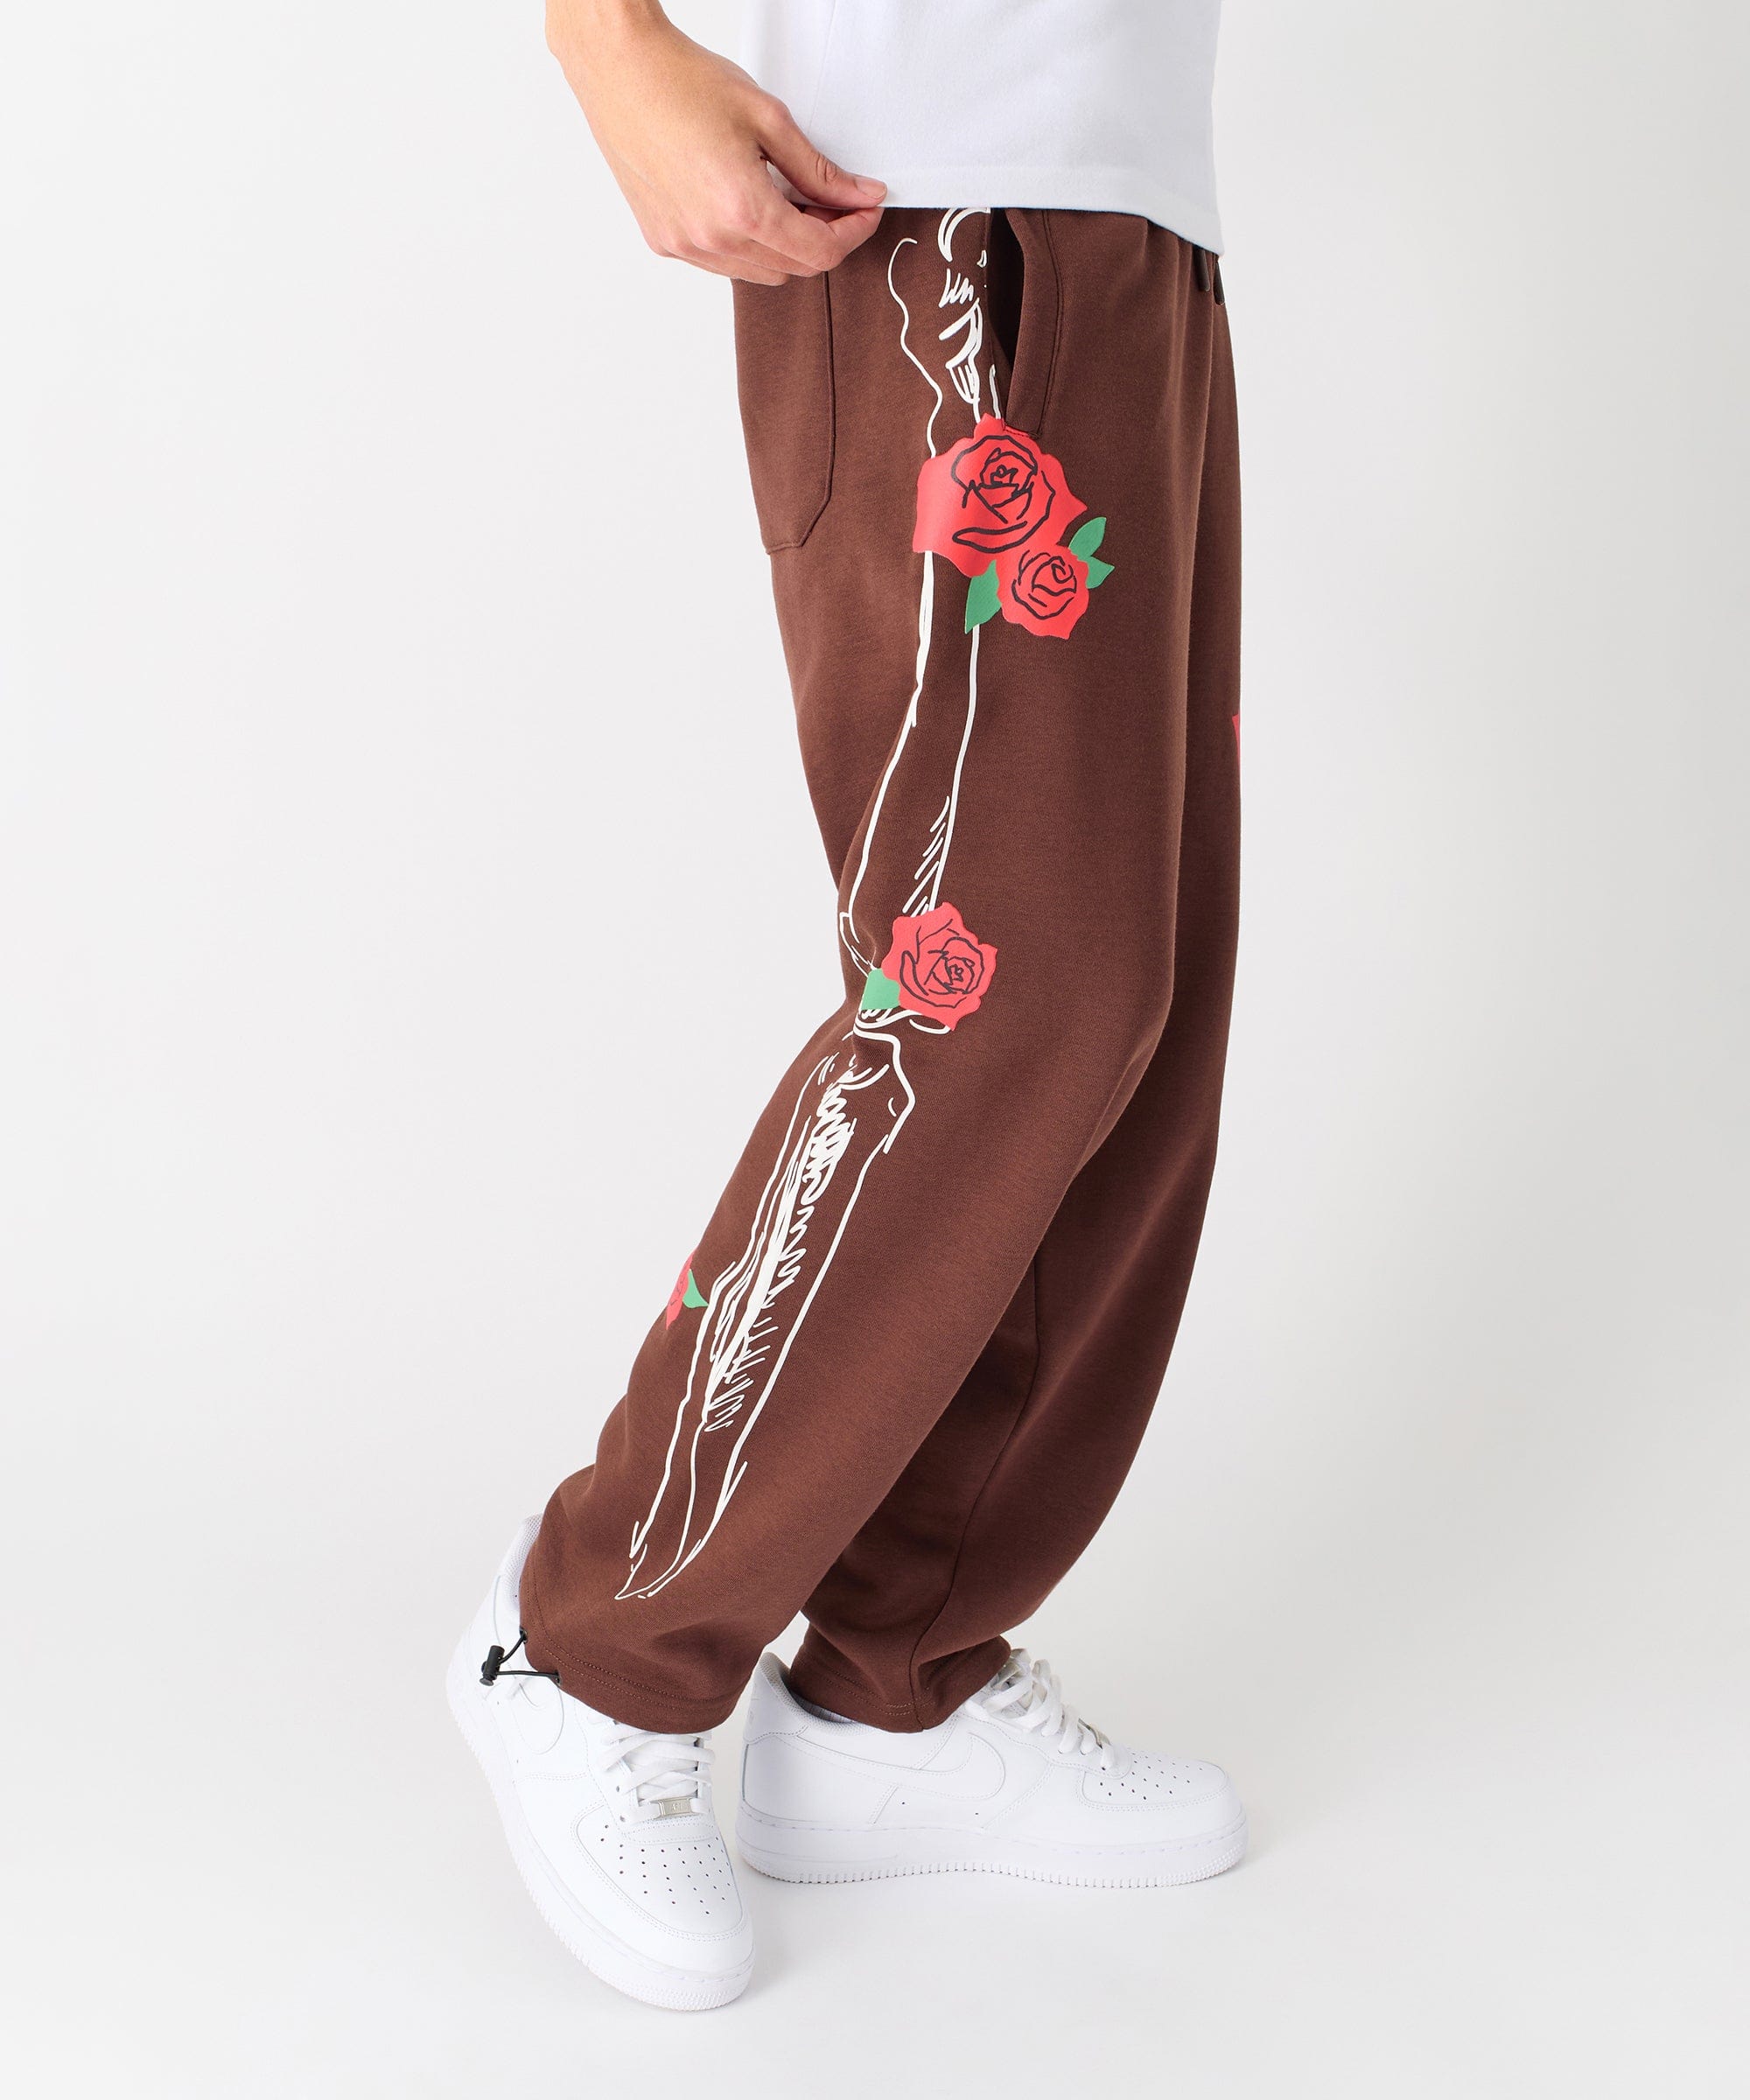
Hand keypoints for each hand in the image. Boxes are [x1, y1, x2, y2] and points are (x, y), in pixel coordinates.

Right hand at [546, 0, 885, 283]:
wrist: (621, 70)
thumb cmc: (682, 82)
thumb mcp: (768, 119)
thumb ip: (818, 170)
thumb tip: (858, 194)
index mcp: (742, 209)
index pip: (819, 252)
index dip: (853, 233)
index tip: (864, 211)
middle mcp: (711, 238)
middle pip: (792, 268)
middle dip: (821, 238)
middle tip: (832, 200)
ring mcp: (685, 245)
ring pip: (759, 272)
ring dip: (784, 246)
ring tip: (788, 200)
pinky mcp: (664, 241)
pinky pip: (722, 263)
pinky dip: (747, 245)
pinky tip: (747, 206)